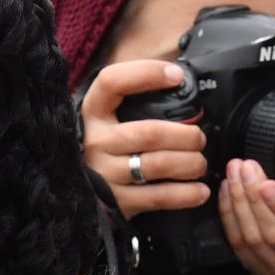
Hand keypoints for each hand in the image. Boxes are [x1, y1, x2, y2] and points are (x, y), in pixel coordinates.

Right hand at [80, 60, 210, 217]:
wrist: (74, 191)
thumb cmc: (103, 148)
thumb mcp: (106, 119)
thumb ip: (132, 99)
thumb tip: (177, 77)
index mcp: (93, 113)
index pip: (113, 82)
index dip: (147, 73)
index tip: (176, 76)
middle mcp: (96, 142)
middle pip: (151, 132)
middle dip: (186, 135)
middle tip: (198, 138)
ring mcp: (105, 173)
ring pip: (158, 164)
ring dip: (190, 163)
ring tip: (199, 163)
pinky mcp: (117, 201)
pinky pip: (159, 196)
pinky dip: (186, 194)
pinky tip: (200, 190)